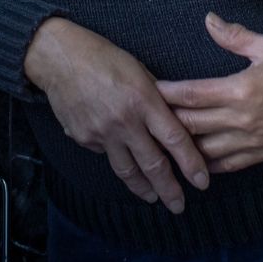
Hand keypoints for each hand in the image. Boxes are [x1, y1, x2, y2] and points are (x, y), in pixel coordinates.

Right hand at [23, 17, 208, 213]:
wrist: (60, 58)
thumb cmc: (103, 56)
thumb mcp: (138, 69)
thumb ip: (155, 96)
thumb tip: (171, 117)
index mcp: (144, 100)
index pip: (175, 139)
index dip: (191, 163)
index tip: (202, 181)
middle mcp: (125, 121)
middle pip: (153, 165)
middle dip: (169, 190)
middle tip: (178, 205)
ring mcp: (102, 134)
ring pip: (128, 171)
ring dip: (144, 188)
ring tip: (153, 197)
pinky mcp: (84, 139)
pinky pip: (106, 155)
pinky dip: (116, 158)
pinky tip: (121, 157)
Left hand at [156, 13, 262, 174]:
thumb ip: (234, 36)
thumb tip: (209, 19)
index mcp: (241, 89)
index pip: (193, 94)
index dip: (167, 93)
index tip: (147, 89)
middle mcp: (243, 119)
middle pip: (192, 125)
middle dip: (166, 120)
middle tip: (144, 114)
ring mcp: (252, 141)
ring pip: (205, 150)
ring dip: (183, 145)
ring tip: (162, 139)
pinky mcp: (261, 154)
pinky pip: (226, 165)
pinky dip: (206, 163)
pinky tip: (192, 158)